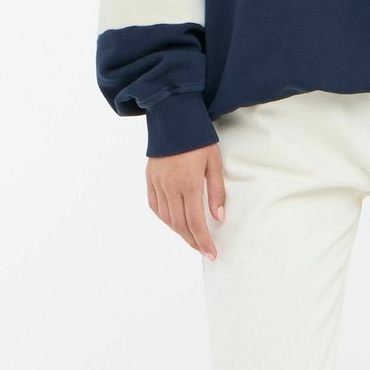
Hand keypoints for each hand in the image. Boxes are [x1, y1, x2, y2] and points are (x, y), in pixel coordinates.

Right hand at [146, 142, 225, 260]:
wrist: (174, 117)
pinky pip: (156, 206)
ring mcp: (157, 183)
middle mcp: (170, 186)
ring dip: (180, 231)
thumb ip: (216, 191)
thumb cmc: (198, 138)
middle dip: (193, 240)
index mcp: (188, 183)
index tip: (211, 253)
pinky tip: (174, 221)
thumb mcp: (214, 162)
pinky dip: (165, 218)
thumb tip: (218, 218)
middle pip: (180, 224)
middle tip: (204, 250)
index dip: (203, 240)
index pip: (195, 222)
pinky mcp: (150, 178)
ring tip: (192, 237)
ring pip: (167, 218)